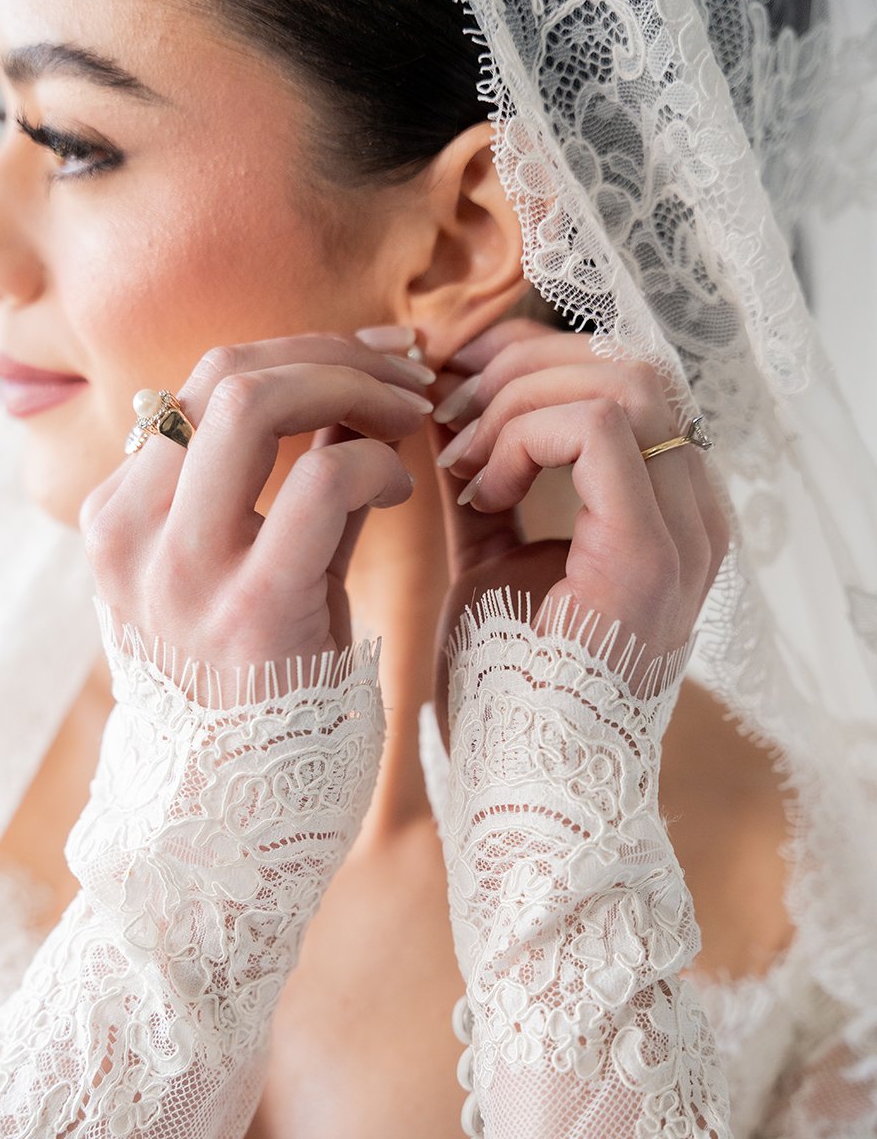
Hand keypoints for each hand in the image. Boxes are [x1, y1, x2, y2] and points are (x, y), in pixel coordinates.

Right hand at [78, 333, 432, 696]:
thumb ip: (274, 496)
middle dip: (331, 353)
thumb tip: (341, 404)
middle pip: (222, 373)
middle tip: (403, 372)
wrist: (227, 825)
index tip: (367, 358)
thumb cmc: (248, 700)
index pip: (198, 386)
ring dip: (353, 387)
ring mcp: (182, 572)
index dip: (295, 353)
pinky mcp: (250, 610)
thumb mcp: (240, 580)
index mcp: (118, 521)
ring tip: (411, 414)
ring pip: (255, 402)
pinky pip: (320, 482)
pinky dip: (375, 462)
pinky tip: (404, 487)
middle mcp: (133, 535)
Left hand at [428, 318, 729, 742]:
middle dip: (523, 364)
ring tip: (460, 456)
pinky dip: (524, 438)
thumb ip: (491, 485)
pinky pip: (598, 429)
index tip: (456, 381)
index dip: (536, 359)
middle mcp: (692, 515)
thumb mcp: (494, 557)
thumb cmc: (509, 685)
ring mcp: (683, 533)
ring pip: (622, 383)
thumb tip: (454, 410)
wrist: (524, 779)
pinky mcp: (648, 551)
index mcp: (667, 512)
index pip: (626, 384)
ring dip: (519, 401)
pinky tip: (482, 487)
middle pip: (631, 367)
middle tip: (446, 402)